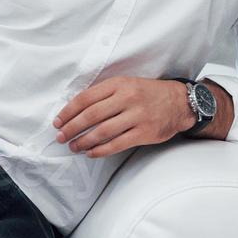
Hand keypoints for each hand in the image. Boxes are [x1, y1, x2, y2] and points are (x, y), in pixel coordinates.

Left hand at [52, 77, 195, 157]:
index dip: (68, 111)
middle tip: (60, 137)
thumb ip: (104, 94)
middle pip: (91, 116)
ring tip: (73, 146)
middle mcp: (127, 98)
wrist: (179, 102)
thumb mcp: (126, 84)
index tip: (58, 121)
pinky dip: (100, 151)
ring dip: (83, 141)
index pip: (85, 98)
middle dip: (71, 128)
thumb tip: (75, 111)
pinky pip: (117, 144)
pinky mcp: (145, 133)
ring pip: (102, 132)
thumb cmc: (146, 94)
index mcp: (118, 84)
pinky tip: (90, 153)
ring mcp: (137, 116)